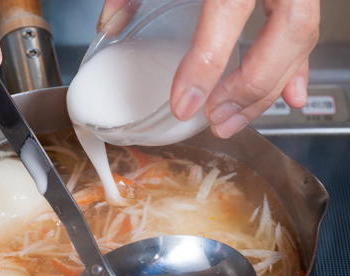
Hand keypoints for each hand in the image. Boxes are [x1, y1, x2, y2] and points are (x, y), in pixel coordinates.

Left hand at [98, 0, 319, 137]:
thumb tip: (111, 24)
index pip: (227, 13)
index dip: (206, 63)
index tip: (184, 102)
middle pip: (285, 31)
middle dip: (252, 86)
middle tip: (217, 119)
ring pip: (302, 36)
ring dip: (271, 87)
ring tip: (234, 118)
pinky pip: (308, 27)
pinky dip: (297, 66)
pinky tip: (289, 96)